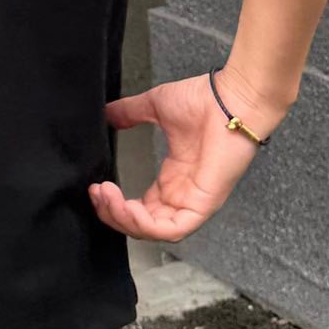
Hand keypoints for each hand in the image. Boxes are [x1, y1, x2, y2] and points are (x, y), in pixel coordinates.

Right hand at [90, 69, 288, 241]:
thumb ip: (129, 113)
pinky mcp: (203, 205)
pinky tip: (127, 205)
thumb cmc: (205, 100)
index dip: (115, 204)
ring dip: (124, 220)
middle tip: (95, 193)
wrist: (232, 97)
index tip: (96, 186)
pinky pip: (172, 230)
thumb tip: (107, 114)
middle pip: (142, 224)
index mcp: (174, 179)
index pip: (140, 208)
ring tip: (105, 197)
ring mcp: (193, 202)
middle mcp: (182, 195)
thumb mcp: (155, 106)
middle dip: (113, 214)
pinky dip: (145, 224)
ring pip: (153, 231)